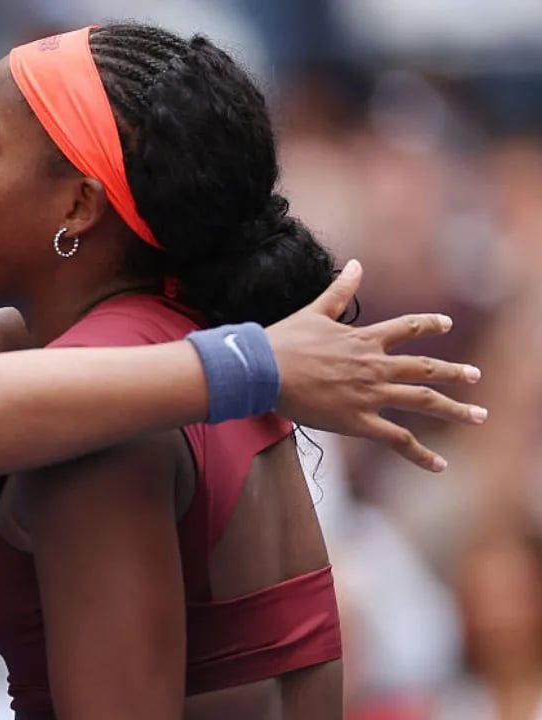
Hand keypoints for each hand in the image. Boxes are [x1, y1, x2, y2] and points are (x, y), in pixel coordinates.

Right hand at [269, 259, 484, 471]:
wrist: (264, 370)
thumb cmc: (283, 341)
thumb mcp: (315, 312)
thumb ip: (339, 290)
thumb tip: (356, 264)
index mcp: (364, 340)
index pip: (407, 328)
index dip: (429, 325)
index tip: (446, 324)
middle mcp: (375, 366)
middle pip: (425, 369)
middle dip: (454, 373)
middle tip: (475, 376)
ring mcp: (370, 394)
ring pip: (423, 402)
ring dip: (455, 409)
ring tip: (478, 416)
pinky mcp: (358, 421)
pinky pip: (397, 439)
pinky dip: (420, 454)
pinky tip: (439, 464)